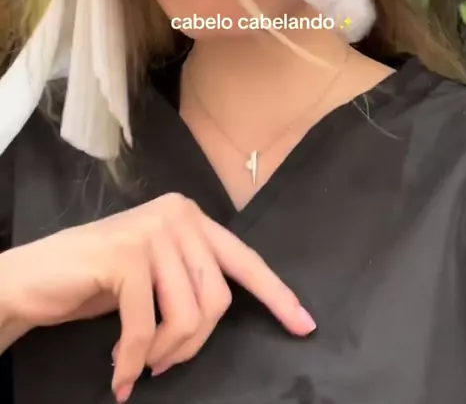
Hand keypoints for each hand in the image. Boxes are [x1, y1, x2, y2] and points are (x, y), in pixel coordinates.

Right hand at [0, 192, 314, 402]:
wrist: (37, 275)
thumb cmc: (97, 280)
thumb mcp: (156, 275)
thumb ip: (191, 280)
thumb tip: (224, 317)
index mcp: (190, 217)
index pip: (245, 260)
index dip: (276, 295)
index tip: (304, 326)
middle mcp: (177, 214)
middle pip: (217, 299)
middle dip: (193, 345)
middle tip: (163, 364)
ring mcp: (152, 230)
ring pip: (188, 314)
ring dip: (164, 354)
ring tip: (141, 365)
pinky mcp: (126, 254)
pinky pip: (147, 327)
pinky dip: (135, 359)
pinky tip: (121, 374)